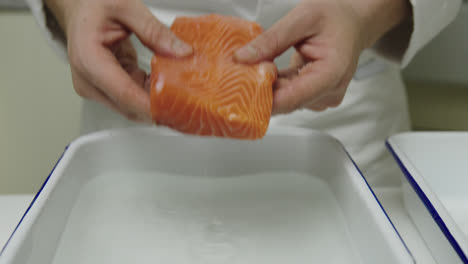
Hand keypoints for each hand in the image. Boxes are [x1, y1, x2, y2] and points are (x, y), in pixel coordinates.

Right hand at [45, 0, 192, 121]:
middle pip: (128, 106)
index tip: (174, 108)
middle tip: (187, 101)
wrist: (78, 6)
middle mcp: (88, 79)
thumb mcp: (126, 7)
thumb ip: (154, 30)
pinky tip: (164, 83)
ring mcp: (95, 87)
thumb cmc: (92, 4)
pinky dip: (149, 93)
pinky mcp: (105, 88)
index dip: (150, 106)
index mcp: (88, 59)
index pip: (123, 93)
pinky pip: (132, 97)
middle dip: (158, 106)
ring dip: (155, 100)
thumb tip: (180, 52)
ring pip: (132, 106)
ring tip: (179, 89)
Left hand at [235, 0, 409, 113]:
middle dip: (261, 89)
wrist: (353, 22)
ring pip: (285, 100)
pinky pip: (288, 95)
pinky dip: (275, 84)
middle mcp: (329, 92)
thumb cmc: (336, 18)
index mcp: (332, 74)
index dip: (263, 98)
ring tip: (255, 66)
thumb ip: (272, 40)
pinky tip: (267, 70)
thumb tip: (242, 58)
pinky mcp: (314, 97)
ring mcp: (322, 97)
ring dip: (267, 86)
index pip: (292, 98)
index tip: (241, 89)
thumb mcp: (302, 18)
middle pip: (286, 101)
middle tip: (240, 73)